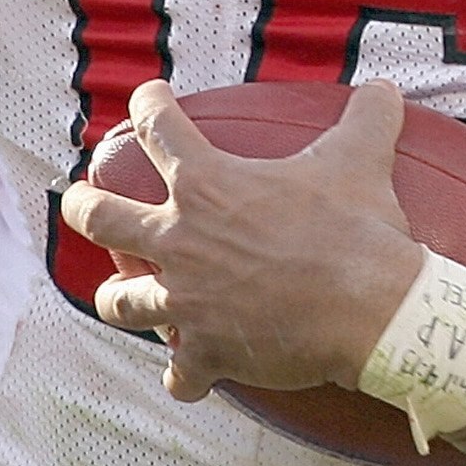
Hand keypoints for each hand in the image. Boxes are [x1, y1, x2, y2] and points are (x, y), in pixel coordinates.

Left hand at [57, 79, 428, 400]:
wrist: (373, 310)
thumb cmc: (359, 230)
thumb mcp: (361, 159)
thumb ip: (366, 118)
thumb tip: (386, 87)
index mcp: (208, 184)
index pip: (158, 128)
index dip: (148, 105)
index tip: (148, 99)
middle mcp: (182, 239)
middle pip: (98, 216)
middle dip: (80, 205)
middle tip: (80, 199)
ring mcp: (187, 300)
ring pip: (120, 301)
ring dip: (118, 298)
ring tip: (121, 295)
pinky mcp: (207, 351)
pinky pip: (179, 374)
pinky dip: (183, 377)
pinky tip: (188, 378)